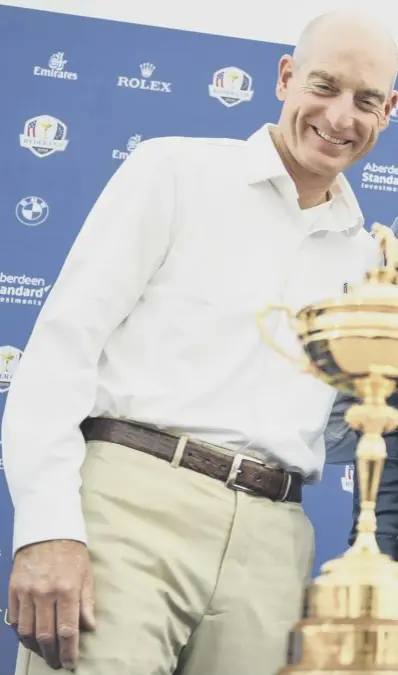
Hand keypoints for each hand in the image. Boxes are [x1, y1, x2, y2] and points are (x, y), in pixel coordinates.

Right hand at [9, 540, 94, 670]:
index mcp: (67, 589)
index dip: (68, 651)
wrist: (47, 529)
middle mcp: (45, 593)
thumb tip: (89, 627)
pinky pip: (15, 619)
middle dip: (52, 655)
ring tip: (44, 654)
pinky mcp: (14, 589)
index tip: (70, 664)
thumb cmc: (71, 552)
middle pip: (46, 635)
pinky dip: (22, 634)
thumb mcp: (86, 574)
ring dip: (36, 648)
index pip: (67, 630)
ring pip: (28, 631)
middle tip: (57, 663)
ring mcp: (27, 591)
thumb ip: (86, 602)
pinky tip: (30, 639)